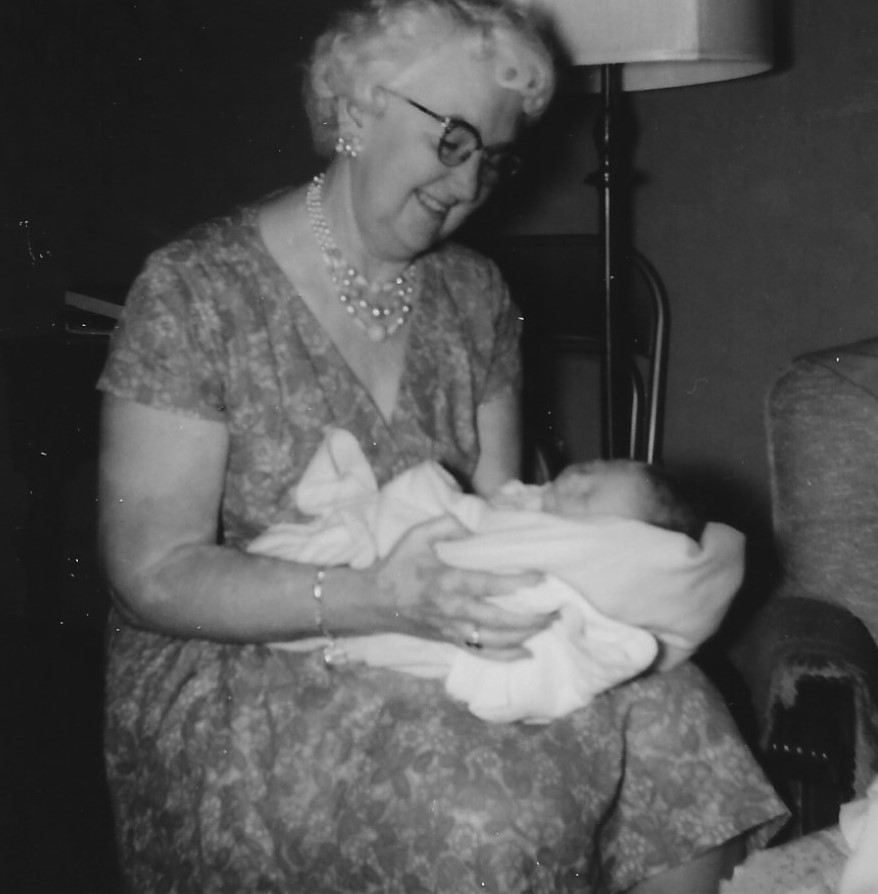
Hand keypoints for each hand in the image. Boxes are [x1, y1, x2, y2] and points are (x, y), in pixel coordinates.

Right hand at [371, 516, 552, 660]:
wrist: (373, 600)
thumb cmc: (399, 564)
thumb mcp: (418, 534)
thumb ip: (448, 526)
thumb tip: (476, 532)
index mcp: (447, 580)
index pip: (489, 584)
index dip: (517, 583)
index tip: (541, 577)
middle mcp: (453, 609)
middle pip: (499, 619)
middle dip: (531, 617)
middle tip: (556, 609)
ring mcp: (452, 629)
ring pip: (494, 640)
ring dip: (524, 636)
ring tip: (548, 625)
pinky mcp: (449, 641)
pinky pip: (481, 654)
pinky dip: (505, 656)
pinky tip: (527, 653)